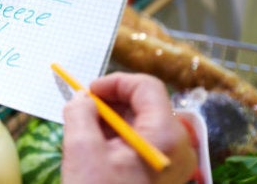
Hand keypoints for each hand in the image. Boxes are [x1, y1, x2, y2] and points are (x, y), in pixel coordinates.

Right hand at [62, 72, 196, 183]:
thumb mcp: (82, 150)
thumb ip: (80, 113)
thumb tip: (82, 98)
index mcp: (164, 136)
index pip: (146, 87)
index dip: (114, 82)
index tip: (87, 91)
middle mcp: (176, 146)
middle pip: (145, 104)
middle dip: (110, 102)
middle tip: (81, 110)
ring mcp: (171, 162)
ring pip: (142, 123)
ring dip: (111, 120)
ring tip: (83, 129)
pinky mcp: (161, 174)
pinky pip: (141, 143)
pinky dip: (117, 137)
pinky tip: (94, 147)